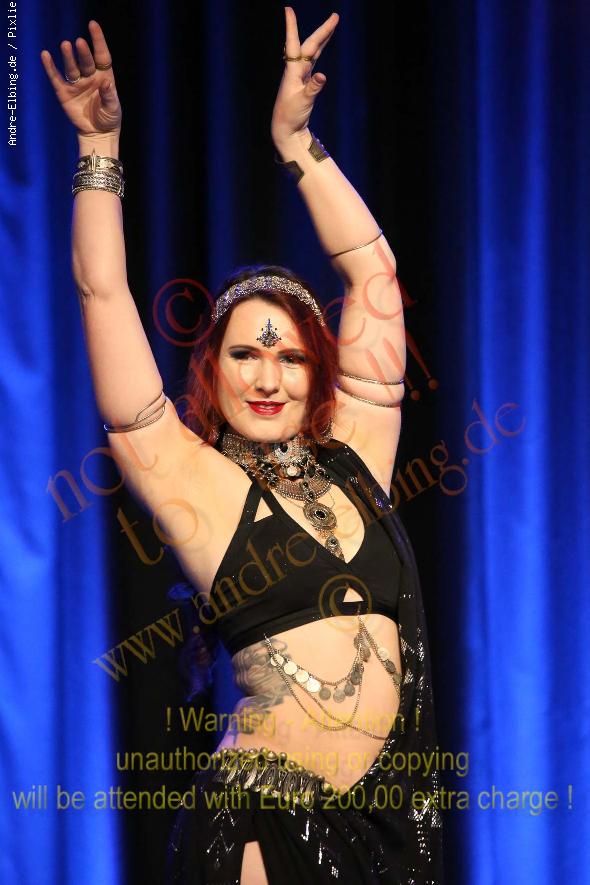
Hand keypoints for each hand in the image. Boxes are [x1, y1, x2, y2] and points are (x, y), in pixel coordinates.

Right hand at [40, 20, 121, 137]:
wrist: (98, 134)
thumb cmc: (109, 118)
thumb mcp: (113, 109)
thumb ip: (109, 96)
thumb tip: (106, 83)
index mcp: (104, 76)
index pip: (101, 55)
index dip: (98, 40)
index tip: (92, 25)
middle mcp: (89, 76)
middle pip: (86, 61)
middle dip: (83, 52)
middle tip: (79, 42)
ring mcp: (76, 83)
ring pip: (71, 67)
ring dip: (68, 56)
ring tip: (66, 45)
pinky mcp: (64, 93)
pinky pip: (56, 78)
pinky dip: (50, 67)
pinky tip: (45, 55)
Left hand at [271, 7, 338, 147]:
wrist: (286, 129)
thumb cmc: (291, 116)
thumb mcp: (303, 102)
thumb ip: (313, 88)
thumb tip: (323, 75)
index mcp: (293, 72)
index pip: (294, 45)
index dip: (291, 27)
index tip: (288, 9)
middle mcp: (296, 70)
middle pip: (310, 45)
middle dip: (323, 31)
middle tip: (335, 16)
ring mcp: (300, 75)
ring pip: (313, 51)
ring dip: (322, 37)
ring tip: (332, 24)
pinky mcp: (305, 81)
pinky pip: (313, 60)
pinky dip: (320, 50)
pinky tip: (322, 44)